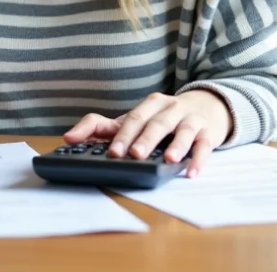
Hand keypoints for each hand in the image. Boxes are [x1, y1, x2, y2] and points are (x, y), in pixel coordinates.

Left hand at [63, 90, 232, 177]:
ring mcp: (190, 120)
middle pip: (155, 123)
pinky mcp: (208, 133)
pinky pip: (204, 146)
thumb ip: (100, 127)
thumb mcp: (134, 119)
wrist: (207, 106)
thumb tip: (68, 138)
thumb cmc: (163, 117)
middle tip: (134, 155)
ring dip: (175, 146)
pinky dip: (198, 159)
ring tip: (167, 160)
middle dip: (144, 139)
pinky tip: (191, 172)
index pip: (133, 118)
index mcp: (150, 104)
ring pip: (182, 132)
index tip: (113, 153)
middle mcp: (170, 108)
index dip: (122, 136)